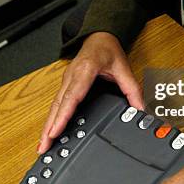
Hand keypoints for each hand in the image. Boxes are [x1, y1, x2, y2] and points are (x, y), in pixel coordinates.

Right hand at [38, 32, 143, 153]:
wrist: (99, 37)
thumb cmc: (108, 49)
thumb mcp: (123, 67)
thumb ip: (132, 89)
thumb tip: (140, 108)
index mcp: (85, 71)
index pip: (72, 96)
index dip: (63, 115)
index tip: (55, 131)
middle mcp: (72, 76)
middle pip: (58, 105)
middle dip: (50, 127)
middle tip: (44, 146)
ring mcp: (66, 79)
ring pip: (55, 105)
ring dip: (48, 124)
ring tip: (43, 144)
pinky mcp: (65, 83)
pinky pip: (57, 102)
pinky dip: (52, 117)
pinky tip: (49, 130)